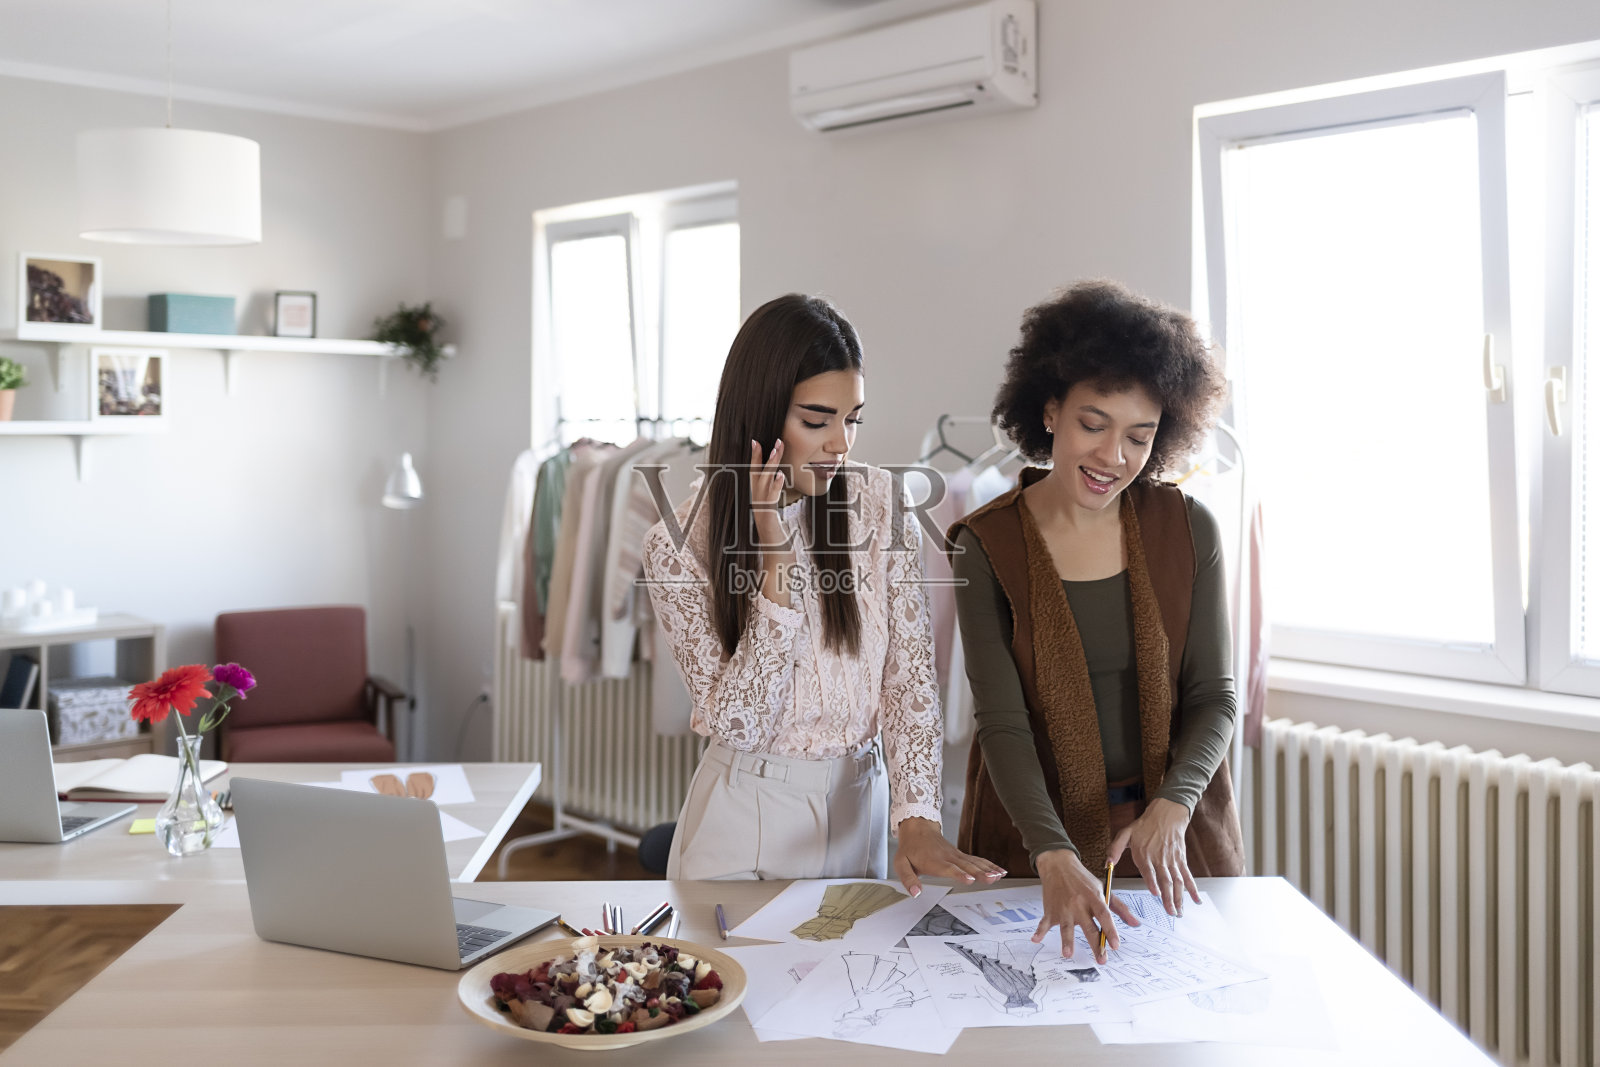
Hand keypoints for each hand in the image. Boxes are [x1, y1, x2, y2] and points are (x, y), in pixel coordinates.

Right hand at [749, 438, 786, 544]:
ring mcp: (760, 512)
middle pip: (757, 475)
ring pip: (763, 483)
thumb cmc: (779, 541)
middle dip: (763, 456)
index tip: (757, 441)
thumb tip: (779, 487)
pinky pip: (770, 500)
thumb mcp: (777, 518)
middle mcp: (756, 504)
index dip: (755, 458)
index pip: (754, 475)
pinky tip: (780, 476)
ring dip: (771, 465)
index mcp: (758, 502)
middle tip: (774, 439)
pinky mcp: (768, 520)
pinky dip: (774, 487)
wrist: (776, 561)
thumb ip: (775, 504)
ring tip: (777, 448)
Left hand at [892, 817, 1005, 896]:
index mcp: (933, 861)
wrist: (917, 828)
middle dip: (980, 873)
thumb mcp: (900, 863)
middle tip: (992, 879)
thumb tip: (915, 893)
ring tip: (1000, 875)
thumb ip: (908, 879)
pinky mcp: (961, 855)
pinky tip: (1000, 871)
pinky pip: (977, 860)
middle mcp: (948, 857)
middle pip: (966, 866)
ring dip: (988, 869)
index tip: (970, 879)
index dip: (959, 874)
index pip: (948, 868)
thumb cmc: (910, 848)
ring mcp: (956, 855)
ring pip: (975, 862)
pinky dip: (990, 865)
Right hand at [1034, 847, 1135, 962]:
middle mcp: (1079, 903)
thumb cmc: (1082, 879)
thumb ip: (1119, 907)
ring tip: (1067, 954)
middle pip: (1088, 926)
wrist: (1058, 864)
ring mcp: (1063, 908)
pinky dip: (1039, 931)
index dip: (1110, 930)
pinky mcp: (1051, 910)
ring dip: (1066, 940)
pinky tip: (1035, 939)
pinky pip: (1044, 922)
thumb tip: (1135, 923)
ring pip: (1066, 926)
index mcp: (1094, 897)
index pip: (1104, 915)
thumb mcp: (1103, 888)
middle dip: (1094, 944)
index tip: (1115, 945)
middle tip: (1101, 960)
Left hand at [1107, 797, 1200, 917]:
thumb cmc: (1144, 826)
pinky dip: (1193, 889)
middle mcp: (1160, 859)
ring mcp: (1172, 861)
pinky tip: (1196, 900)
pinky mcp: (1181, 860)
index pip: (1149, 870)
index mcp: (1145, 854)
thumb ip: (1115, 849)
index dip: (1153, 882)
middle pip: (1166, 880)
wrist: (1166, 815)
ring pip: (1178, 881)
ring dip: (1180, 898)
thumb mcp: (1125, 833)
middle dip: (1169, 898)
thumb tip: (1106, 864)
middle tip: (1171, 913)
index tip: (1156, 893)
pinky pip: (1188, 876)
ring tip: (1179, 912)